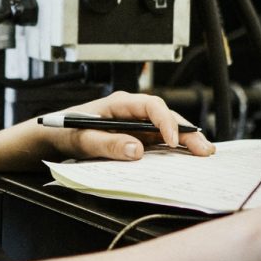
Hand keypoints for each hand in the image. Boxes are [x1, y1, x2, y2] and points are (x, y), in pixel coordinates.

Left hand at [44, 90, 215, 161]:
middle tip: (203, 149)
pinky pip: (159, 140)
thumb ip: (107, 144)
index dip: (164, 121)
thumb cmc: (66, 132)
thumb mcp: (82, 140)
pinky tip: (189, 156)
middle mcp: (132, 110)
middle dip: (186, 131)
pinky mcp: (137, 136)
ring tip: (205, 152)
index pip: (150, 106)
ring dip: (186, 139)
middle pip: (165, 116)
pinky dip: (176, 148)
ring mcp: (136, 123)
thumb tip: (135, 150)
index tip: (171, 140)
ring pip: (166, 128)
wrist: (56, 136)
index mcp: (119, 104)